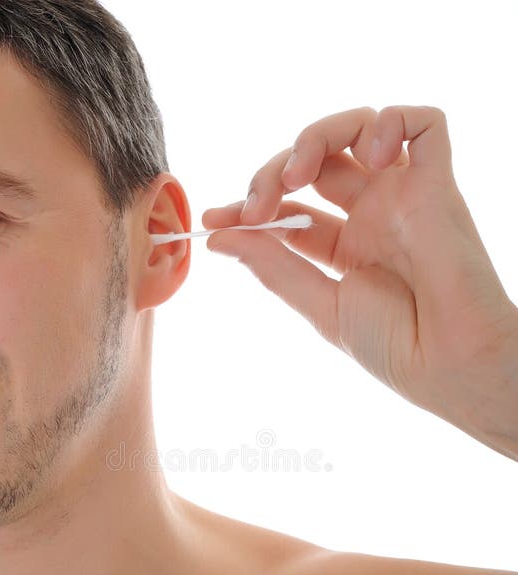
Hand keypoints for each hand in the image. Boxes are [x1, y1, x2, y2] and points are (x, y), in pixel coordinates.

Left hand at [203, 106, 517, 459]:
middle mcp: (373, 216)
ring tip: (298, 173)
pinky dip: (390, 122)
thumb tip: (220, 238)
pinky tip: (369, 157)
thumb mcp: (322, 306)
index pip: (289, 209)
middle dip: (274, 171)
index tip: (214, 220)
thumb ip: (273, 268)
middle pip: (315, 160)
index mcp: (345, 248)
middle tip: (257, 206)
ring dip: (317, 136)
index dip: (249, 206)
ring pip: (359, 128)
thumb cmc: (394, 347)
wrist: (450, 364)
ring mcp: (404, 196)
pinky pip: (424, 124)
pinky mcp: (439, 183)